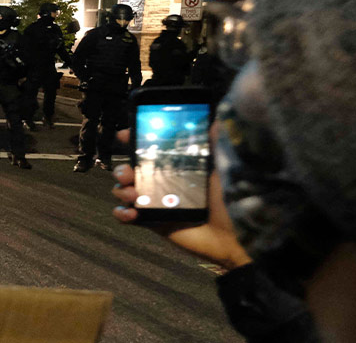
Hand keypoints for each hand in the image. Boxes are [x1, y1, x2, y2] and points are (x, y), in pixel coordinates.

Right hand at [110, 126, 251, 271]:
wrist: (234, 236)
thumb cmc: (230, 198)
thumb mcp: (223, 167)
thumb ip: (216, 145)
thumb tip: (217, 120)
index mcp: (176, 166)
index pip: (149, 150)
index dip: (133, 141)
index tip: (124, 135)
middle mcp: (162, 182)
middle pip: (130, 170)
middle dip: (122, 169)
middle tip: (128, 174)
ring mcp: (155, 203)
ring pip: (123, 191)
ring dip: (120, 190)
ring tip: (133, 195)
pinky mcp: (152, 223)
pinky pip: (126, 216)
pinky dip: (121, 213)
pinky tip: (130, 214)